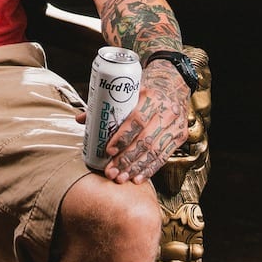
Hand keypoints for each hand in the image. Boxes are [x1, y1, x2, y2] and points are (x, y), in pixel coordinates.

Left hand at [100, 66, 190, 183]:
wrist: (174, 83)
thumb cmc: (147, 87)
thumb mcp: (129, 89)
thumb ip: (107, 105)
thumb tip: (81, 119)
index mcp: (151, 96)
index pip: (138, 119)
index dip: (123, 137)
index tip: (109, 150)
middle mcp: (166, 111)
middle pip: (146, 140)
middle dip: (127, 159)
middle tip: (111, 171)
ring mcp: (175, 125)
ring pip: (155, 152)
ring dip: (136, 168)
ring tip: (120, 178)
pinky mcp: (180, 136)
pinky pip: (164, 156)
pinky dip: (150, 169)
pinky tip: (137, 178)